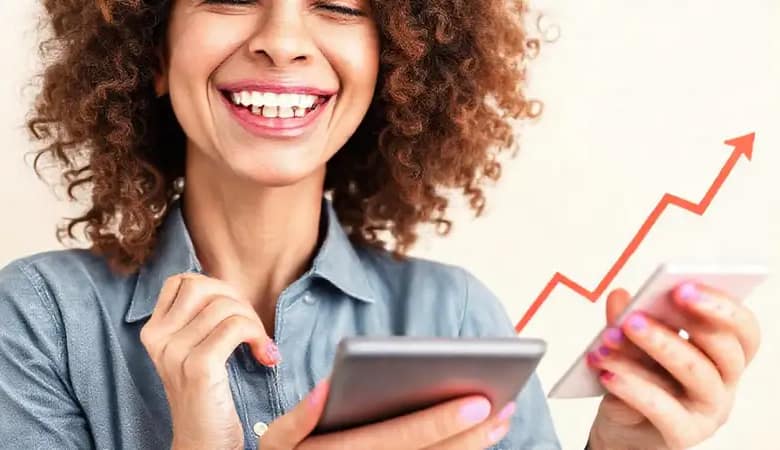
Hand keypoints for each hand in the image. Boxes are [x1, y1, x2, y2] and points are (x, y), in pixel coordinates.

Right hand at [140, 273, 279, 449]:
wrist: (203, 444)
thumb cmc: (208, 397)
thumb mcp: (195, 351)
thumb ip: (202, 319)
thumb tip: (228, 287)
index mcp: (154, 331)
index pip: (184, 280)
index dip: (218, 289)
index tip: (234, 314)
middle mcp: (158, 339)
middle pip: (203, 286)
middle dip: (237, 301)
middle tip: (252, 330)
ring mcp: (175, 353)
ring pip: (225, 306)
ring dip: (253, 322)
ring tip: (260, 346)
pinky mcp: (198, 367)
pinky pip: (235, 327)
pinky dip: (257, 336)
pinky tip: (264, 356)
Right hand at [259, 379, 517, 449]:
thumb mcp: (280, 441)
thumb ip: (300, 416)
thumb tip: (327, 388)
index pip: (396, 438)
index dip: (438, 422)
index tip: (477, 403)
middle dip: (470, 436)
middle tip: (504, 408)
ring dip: (472, 449)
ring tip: (502, 420)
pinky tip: (482, 439)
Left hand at [586, 283, 760, 449]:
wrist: (624, 429)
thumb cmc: (638, 379)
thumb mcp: (632, 346)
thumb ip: (628, 320)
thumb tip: (621, 296)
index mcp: (722, 353)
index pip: (743, 329)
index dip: (721, 306)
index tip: (682, 287)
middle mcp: (724, 382)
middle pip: (723, 350)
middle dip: (681, 326)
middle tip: (638, 313)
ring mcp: (708, 411)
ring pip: (694, 374)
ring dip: (652, 349)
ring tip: (609, 336)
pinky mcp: (685, 435)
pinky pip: (665, 411)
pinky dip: (634, 389)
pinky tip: (607, 374)